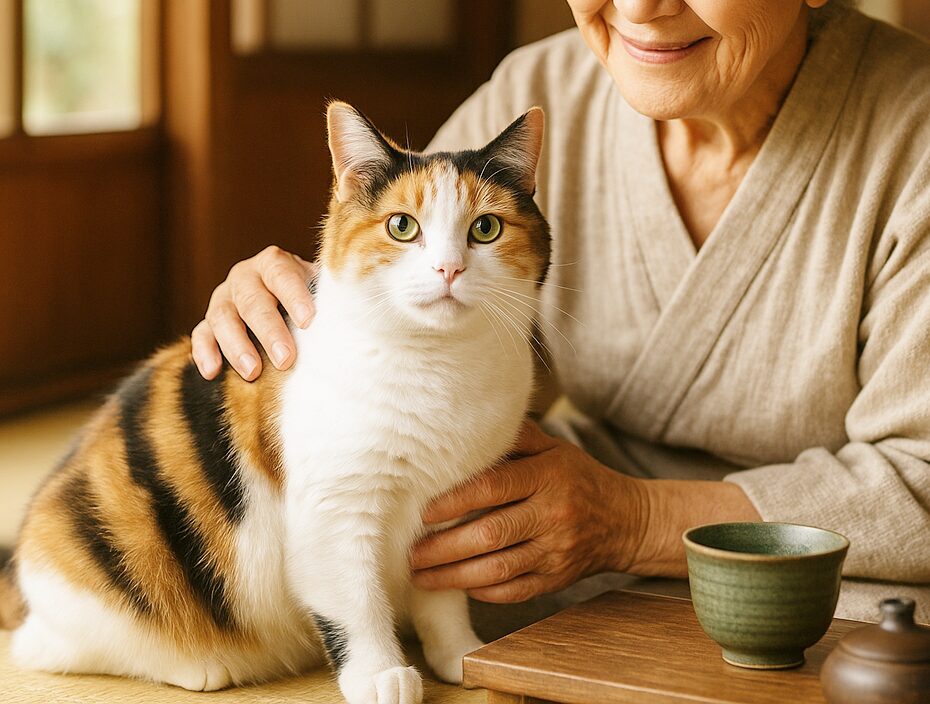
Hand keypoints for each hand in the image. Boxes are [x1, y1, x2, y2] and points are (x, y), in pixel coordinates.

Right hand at [192, 246, 317, 380]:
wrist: (285, 303)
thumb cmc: (309, 301)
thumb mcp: (320, 292)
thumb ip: (330, 302)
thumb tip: (351, 324)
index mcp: (275, 264)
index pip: (282, 275)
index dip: (295, 297)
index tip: (309, 322)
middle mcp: (245, 277)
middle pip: (252, 300)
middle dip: (269, 331)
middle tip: (285, 359)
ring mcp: (224, 298)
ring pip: (222, 317)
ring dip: (237, 345)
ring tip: (252, 372)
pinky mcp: (209, 321)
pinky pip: (201, 334)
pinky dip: (204, 352)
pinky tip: (212, 372)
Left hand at [410, 421, 645, 602]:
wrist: (625, 521)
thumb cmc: (577, 477)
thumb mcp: (554, 448)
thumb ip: (515, 438)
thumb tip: (466, 424)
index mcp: (549, 476)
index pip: (495, 487)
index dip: (455, 500)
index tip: (423, 511)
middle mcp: (553, 515)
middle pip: (491, 533)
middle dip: (444, 546)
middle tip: (410, 551)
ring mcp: (556, 552)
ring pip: (498, 569)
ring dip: (453, 575)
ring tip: (420, 575)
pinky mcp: (556, 580)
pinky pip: (514, 591)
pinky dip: (482, 590)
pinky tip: (457, 584)